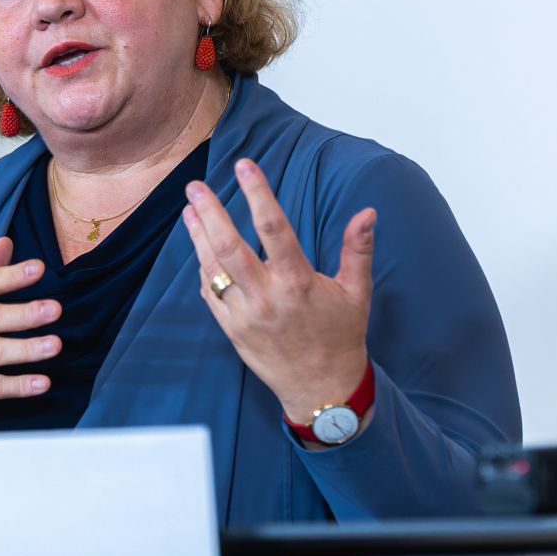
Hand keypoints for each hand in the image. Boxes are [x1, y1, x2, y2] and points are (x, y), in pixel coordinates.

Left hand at [183, 158, 372, 420]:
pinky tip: (199, 247)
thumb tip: (367, 212)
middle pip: (230, 247)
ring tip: (189, 209)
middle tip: (196, 186)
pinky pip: (211, 293)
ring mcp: (244, 314)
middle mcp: (267, 297)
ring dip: (198, 237)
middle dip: (210, 213)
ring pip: (213, 268)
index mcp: (298, 282)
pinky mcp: (231, 329)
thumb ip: (357, 249)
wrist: (322, 388)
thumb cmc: (341, 336)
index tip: (244, 167)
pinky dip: (204, 268)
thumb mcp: (357, 292)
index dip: (257, 194)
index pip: (273, 228)